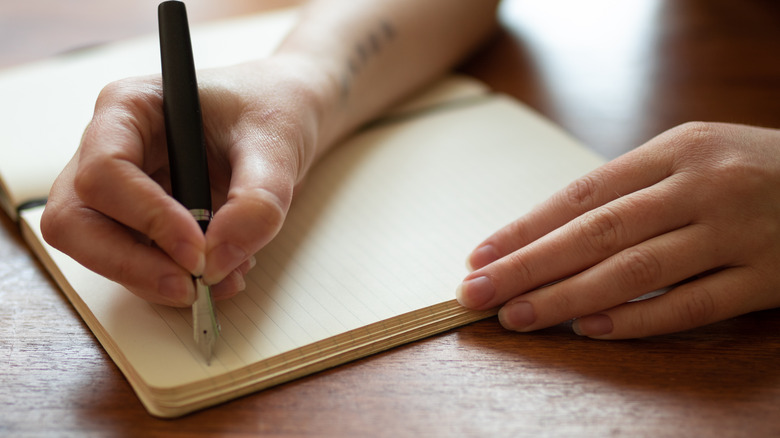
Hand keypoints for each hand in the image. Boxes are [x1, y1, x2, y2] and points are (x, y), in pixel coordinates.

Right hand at [41, 56, 329, 305]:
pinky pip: (137, 263)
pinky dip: (175, 280)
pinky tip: (224, 272)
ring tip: (226, 276)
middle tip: (191, 287)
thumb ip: (258, 198)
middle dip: (130, 265)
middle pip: (76, 221)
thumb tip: (221, 259)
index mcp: (129, 108)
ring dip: (157, 279)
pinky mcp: (140, 221)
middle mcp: (110, 148)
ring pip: (99, 250)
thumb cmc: (271, 106)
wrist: (284, 116)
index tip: (199, 249)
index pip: (104, 171)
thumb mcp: (277, 141)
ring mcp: (120, 189)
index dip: (148, 218)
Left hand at [456, 122, 779, 338]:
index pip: (581, 196)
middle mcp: (701, 186)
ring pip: (634, 271)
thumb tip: (547, 235)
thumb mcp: (690, 157)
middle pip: (596, 234)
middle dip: (528, 266)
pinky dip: (637, 319)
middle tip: (476, 292)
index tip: (482, 257)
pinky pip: (692, 306)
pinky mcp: (767, 277)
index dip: (526, 229)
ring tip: (517, 316)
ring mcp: (736, 232)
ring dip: (566, 297)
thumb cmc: (747, 170)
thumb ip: (629, 191)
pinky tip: (589, 329)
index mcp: (674, 150)